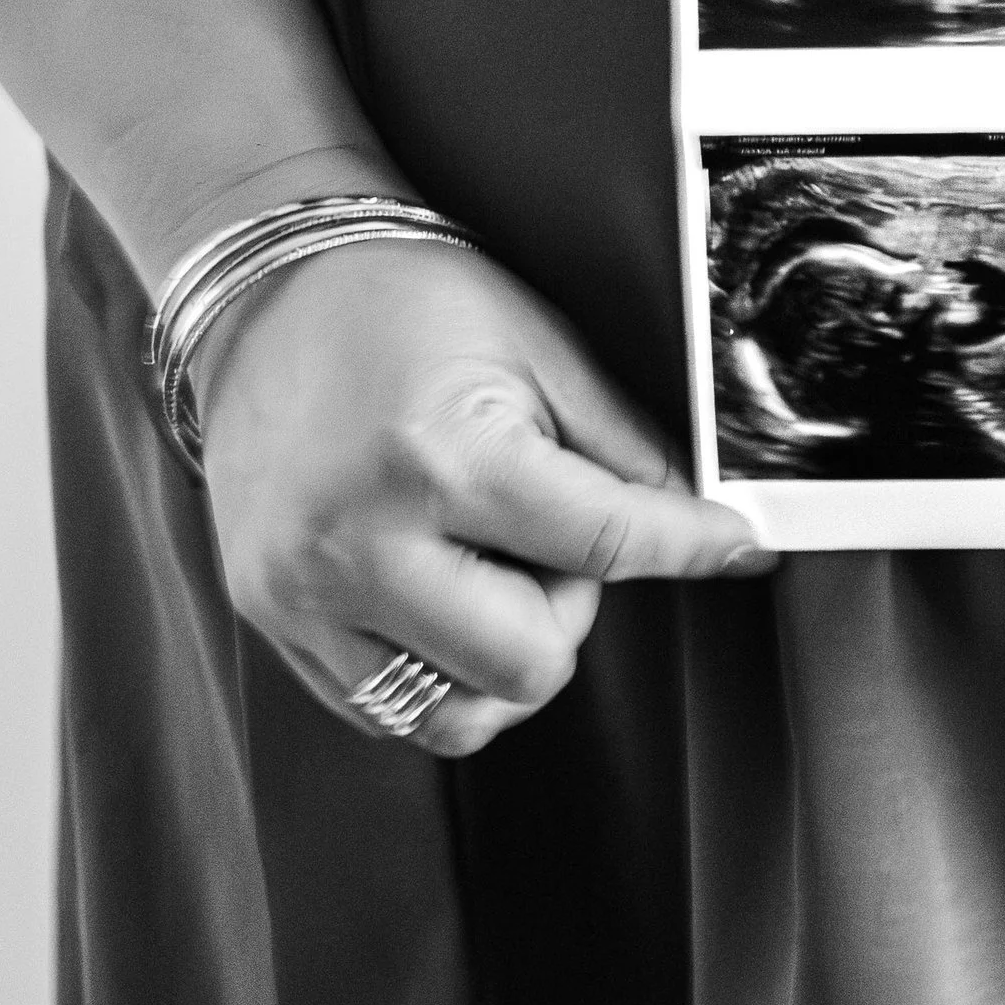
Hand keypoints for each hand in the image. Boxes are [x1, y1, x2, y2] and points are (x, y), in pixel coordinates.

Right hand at [194, 235, 772, 754]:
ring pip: (456, 714)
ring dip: (502, 656)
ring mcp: (305, 592)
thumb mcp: (536, 346)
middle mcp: (362, 542)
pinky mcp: (271, 618)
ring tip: (489, 567)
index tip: (740, 548)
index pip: (604, 546)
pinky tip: (441, 591)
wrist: (263, 289)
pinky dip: (439, 670)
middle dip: (568, 610)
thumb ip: (624, 445)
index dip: (693, 547)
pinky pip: (386, 709)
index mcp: (440, 459)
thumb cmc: (400, 301)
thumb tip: (703, 519)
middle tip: (553, 536)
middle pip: (530, 663)